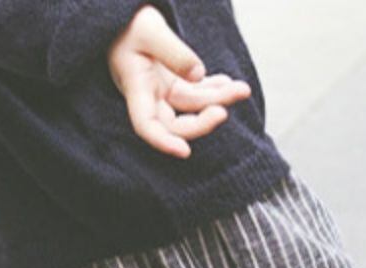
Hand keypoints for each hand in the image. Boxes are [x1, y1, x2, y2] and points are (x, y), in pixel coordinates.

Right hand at [107, 5, 251, 158]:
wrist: (124, 18)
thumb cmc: (130, 23)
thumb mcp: (151, 31)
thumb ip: (176, 53)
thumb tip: (199, 75)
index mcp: (136, 87)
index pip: (146, 125)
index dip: (163, 141)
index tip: (184, 151)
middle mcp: (148, 95)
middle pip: (175, 123)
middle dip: (203, 121)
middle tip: (226, 108)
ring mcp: (161, 89)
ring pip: (192, 106)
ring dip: (217, 100)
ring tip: (241, 89)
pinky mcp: (172, 81)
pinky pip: (195, 93)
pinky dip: (213, 90)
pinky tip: (227, 82)